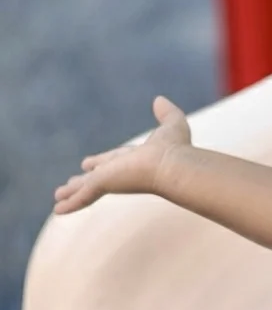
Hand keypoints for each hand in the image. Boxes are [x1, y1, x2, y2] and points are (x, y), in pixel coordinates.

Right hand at [53, 96, 191, 214]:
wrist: (173, 166)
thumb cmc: (177, 149)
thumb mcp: (172, 124)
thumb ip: (166, 113)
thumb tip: (160, 99)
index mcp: (134, 160)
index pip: (112, 161)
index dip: (101, 162)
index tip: (88, 164)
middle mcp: (121, 172)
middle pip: (98, 177)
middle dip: (84, 180)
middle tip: (71, 184)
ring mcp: (112, 180)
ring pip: (87, 187)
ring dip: (72, 192)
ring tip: (58, 196)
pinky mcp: (104, 184)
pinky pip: (83, 195)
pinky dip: (71, 203)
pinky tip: (58, 210)